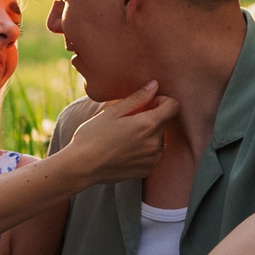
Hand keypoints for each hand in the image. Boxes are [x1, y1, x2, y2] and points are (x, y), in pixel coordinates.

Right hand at [60, 84, 176, 184]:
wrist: (82, 166)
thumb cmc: (93, 135)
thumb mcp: (113, 111)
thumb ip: (137, 98)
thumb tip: (154, 85)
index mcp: (147, 124)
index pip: (173, 106)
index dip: (162, 100)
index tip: (147, 103)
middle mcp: (154, 143)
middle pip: (165, 122)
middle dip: (153, 117)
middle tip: (130, 119)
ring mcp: (152, 158)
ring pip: (160, 139)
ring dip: (150, 134)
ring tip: (127, 136)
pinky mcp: (147, 170)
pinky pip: (154, 154)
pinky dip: (146, 149)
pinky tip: (127, 149)